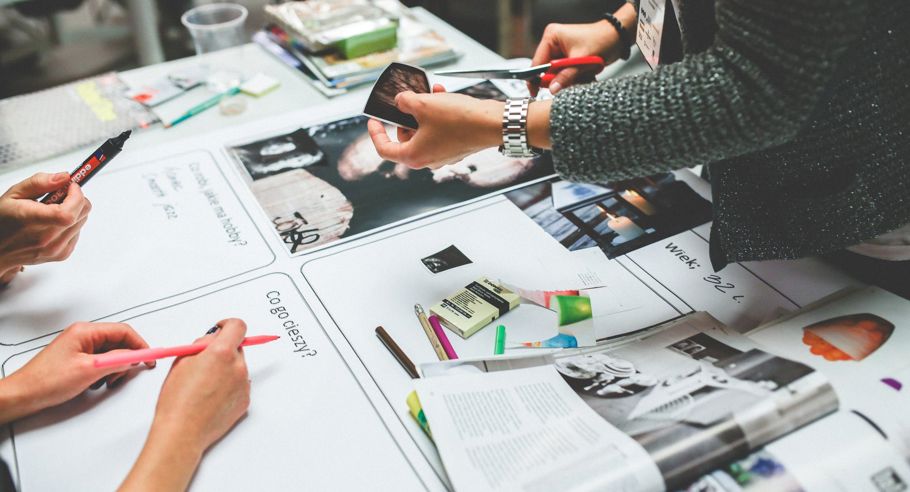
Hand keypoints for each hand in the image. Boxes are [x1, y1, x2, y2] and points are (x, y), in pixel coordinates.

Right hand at [0, 172, 92, 281]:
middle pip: (82, 213)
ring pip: (83, 220)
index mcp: (31, 222)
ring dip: (74, 210)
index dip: (76, 196)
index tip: (70, 186)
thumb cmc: (2, 221)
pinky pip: (78, 231)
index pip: (67, 213)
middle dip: (76, 198)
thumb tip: (64, 177)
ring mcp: (55, 249)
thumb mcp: (14, 194)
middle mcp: (46, 239)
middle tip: (60, 194)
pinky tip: (53, 222)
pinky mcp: (62, 254)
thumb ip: (39, 182)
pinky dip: (71, 223)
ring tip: (52, 210)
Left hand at [0, 322, 153, 422]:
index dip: (140, 345)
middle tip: (126, 373)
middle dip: (126, 359)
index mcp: (85, 331)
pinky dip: (104, 373)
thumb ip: (116, 361)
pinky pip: (100, 362)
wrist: (23, 395)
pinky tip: (97, 383)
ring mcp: (80, 348)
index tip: (151, 357)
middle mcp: (83, 336)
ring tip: (107, 381)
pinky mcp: (77, 359)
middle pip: (118, 342)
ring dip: (114, 368)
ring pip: (110, 354)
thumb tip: (134, 357)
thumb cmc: (45, 381)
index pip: (123, 331)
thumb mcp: (89, 371)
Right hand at [151, 318, 250, 451]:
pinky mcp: (245, 400)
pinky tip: (211, 396)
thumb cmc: (177, 400)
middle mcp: (237, 367)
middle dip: (223, 350)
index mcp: (221, 353)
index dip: (228, 325)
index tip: (221, 329)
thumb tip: (212, 339)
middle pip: (237, 347)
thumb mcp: (182, 361)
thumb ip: (201, 345)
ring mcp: (243, 385)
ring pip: (238, 367)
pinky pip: (239, 385)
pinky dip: (229, 386)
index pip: (238, 326)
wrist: (182, 431)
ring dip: (226, 369)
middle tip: (204, 362)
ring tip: (204, 384)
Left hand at [368, 84, 502, 168]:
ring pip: (423, 131)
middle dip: (406, 117)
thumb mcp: (423, 104)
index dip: (375, 133)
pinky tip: (442, 98)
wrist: (491, 123)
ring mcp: (442, 155)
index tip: (374, 121)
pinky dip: (437, 116)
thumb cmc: (460, 120)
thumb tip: (401, 101)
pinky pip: (439, 131)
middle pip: (405, 138)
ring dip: (424, 112)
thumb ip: (404, 102)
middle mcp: (428, 160)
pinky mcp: (455, 148)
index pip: (384, 149)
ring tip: (430, 94)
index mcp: (414, 156)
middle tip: (408, 101)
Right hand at [530, 7, 634, 95]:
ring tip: (584, 76)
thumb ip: (565, 76)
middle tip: (572, 82)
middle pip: (547, 70)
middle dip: (560, 79)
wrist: (617, 38)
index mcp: (552, 37)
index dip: (536, 78)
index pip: (537, 62)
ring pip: (558, 74)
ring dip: (570, 79)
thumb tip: (552, 89)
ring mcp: (561, 51)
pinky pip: (566, 74)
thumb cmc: (601, 40)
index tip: (535, 91)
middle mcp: (554, 43)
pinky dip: (575, 78)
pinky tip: (586, 75)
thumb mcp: (581, 61)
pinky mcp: (569, 58)